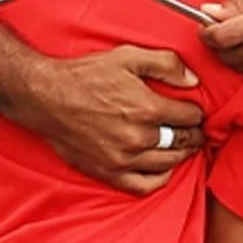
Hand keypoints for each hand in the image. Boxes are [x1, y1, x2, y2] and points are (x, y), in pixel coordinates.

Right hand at [3, 46, 206, 193]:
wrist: (46, 97)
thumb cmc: (86, 76)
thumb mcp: (127, 56)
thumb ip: (165, 64)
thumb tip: (193, 80)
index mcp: (147, 108)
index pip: (190, 117)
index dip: (196, 112)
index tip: (193, 111)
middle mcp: (138, 137)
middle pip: (184, 142)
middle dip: (194, 134)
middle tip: (194, 130)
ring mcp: (123, 158)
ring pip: (168, 163)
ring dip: (181, 154)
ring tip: (181, 145)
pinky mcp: (108, 172)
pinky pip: (144, 185)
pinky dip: (159, 178)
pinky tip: (162, 168)